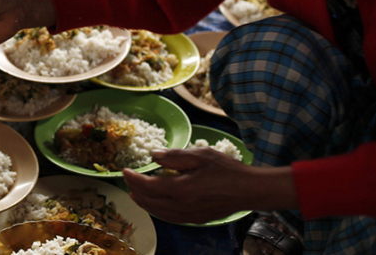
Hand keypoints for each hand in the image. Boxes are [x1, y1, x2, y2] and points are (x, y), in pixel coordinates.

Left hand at [123, 147, 296, 223]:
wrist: (250, 190)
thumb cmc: (227, 170)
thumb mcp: (200, 155)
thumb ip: (174, 156)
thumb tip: (154, 155)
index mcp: (182, 189)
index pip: (148, 186)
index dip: (133, 179)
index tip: (125, 170)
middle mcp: (183, 206)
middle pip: (150, 202)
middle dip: (135, 191)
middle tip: (128, 181)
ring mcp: (190, 216)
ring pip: (159, 213)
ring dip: (145, 203)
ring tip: (136, 194)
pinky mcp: (196, 219)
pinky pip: (170, 218)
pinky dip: (158, 211)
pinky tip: (157, 204)